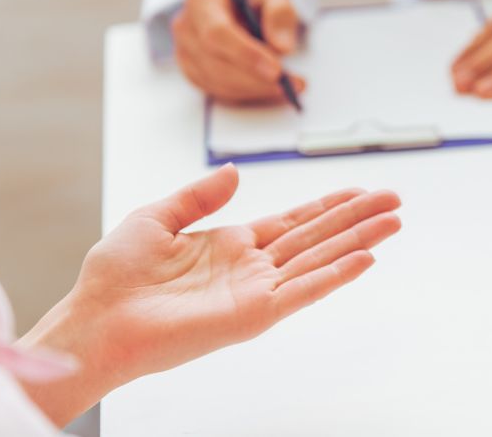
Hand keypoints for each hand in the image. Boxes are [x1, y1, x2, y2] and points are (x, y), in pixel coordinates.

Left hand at [20, 166, 401, 426]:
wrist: (96, 319)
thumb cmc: (114, 277)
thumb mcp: (155, 218)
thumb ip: (199, 196)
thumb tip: (235, 171)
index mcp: (230, 245)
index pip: (293, 221)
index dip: (328, 205)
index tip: (360, 190)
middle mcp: (251, 268)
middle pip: (317, 236)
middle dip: (357, 217)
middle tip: (395, 200)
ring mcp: (255, 292)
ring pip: (319, 260)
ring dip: (358, 241)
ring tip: (394, 223)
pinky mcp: (252, 315)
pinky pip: (302, 292)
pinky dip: (335, 276)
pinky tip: (364, 259)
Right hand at [172, 0, 306, 103]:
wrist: (235, 10)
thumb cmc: (251, 1)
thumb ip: (280, 13)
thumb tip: (281, 47)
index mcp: (201, 3)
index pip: (217, 33)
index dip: (246, 54)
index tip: (276, 70)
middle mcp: (187, 29)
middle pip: (217, 64)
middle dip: (257, 79)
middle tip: (293, 84)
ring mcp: (186, 55)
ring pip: (220, 83)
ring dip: (258, 89)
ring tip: (291, 86)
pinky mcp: (194, 74)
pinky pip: (221, 92)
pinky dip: (250, 94)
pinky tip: (273, 88)